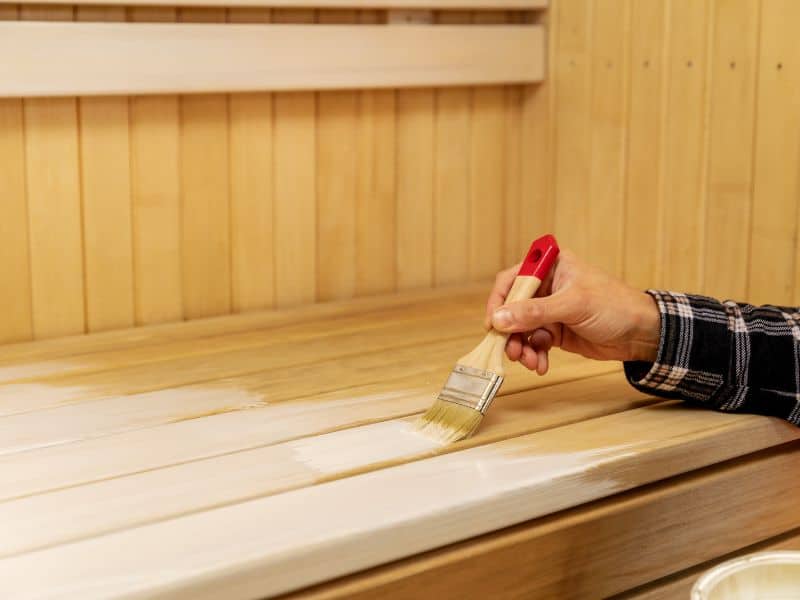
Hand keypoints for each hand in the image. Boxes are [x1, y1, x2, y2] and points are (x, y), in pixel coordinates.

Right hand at [485, 250, 660, 373]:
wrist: (641, 333)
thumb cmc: (614, 306)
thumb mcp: (573, 305)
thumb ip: (535, 312)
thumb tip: (499, 320)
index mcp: (550, 267)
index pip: (512, 280)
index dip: (499, 302)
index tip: (493, 324)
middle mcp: (546, 287)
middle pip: (512, 308)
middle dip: (510, 332)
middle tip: (511, 351)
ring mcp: (549, 310)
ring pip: (521, 329)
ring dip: (521, 347)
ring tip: (530, 361)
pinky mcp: (555, 331)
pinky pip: (534, 343)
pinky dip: (534, 355)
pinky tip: (541, 364)